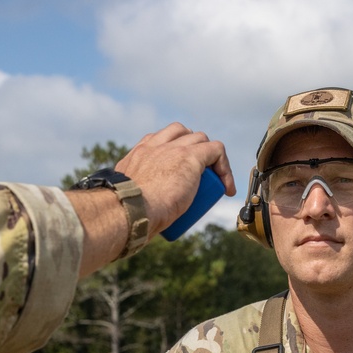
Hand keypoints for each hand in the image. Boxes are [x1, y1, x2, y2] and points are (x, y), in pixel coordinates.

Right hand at [115, 122, 235, 236]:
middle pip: (181, 134)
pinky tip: (226, 188)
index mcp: (137, 154)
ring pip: (200, 139)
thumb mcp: (125, 200)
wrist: (130, 210)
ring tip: (215, 182)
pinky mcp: (190, 156)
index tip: (179, 170)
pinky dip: (224, 167)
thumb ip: (129, 200)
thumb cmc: (125, 213)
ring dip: (209, 157)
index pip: (160, 140)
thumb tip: (135, 217)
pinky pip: (216, 150)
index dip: (173, 149)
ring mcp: (173, 149)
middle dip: (192, 148)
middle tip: (197, 174)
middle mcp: (154, 146)